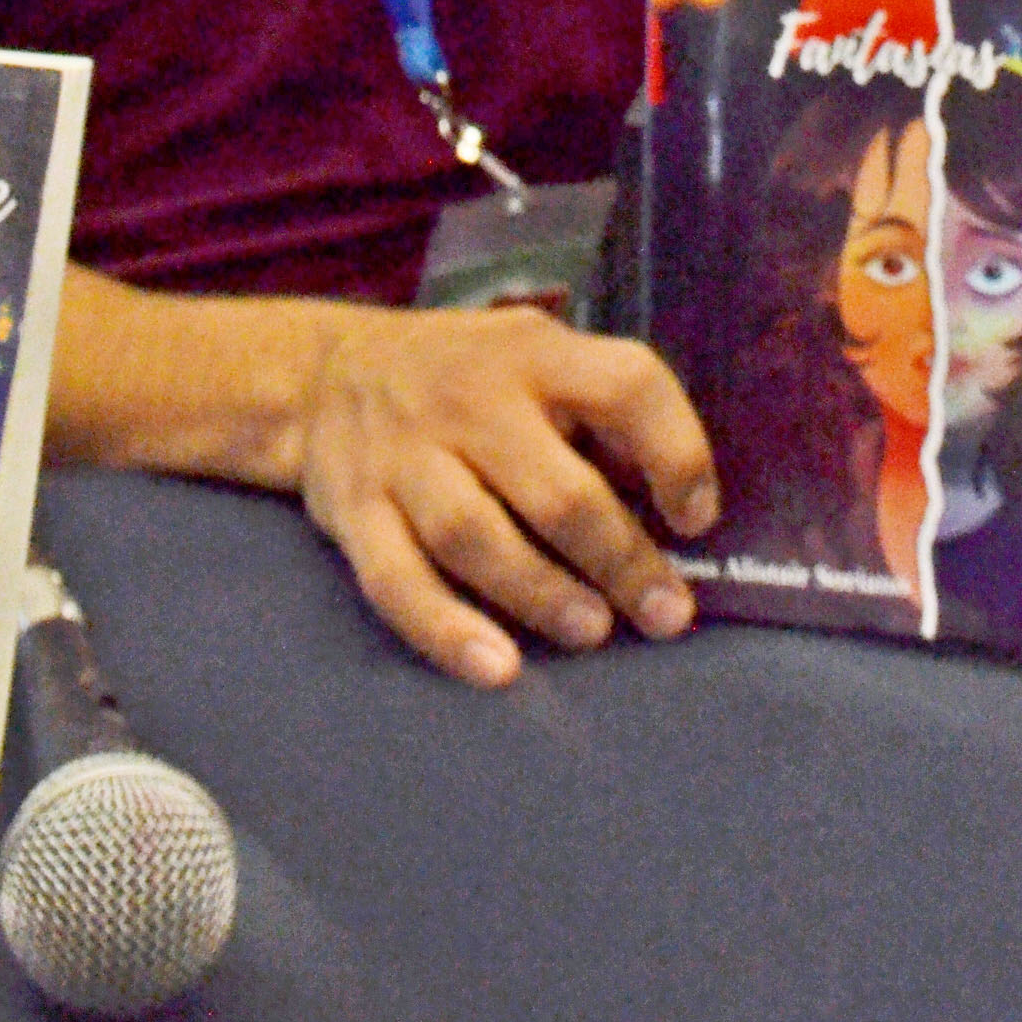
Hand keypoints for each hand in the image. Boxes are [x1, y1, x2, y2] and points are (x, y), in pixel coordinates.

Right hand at [295, 303, 719, 686]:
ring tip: (594, 632)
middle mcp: (469, 399)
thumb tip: (677, 504)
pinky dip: (446, 630)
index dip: (676, 450)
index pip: (625, 385)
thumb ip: (598, 411)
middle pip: (555, 487)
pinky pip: (396, 581)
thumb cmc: (467, 376)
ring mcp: (403, 456)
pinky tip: (495, 668)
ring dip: (541, 593)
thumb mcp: (537, 354)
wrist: (324, 375)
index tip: (697, 518)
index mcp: (535, 352)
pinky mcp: (354, 512)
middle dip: (620, 558)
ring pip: (474, 536)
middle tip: (666, 614)